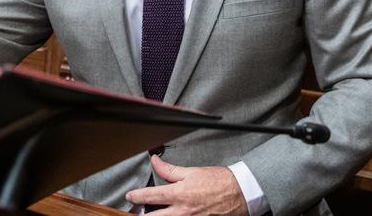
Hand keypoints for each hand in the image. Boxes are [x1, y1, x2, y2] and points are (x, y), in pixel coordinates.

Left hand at [125, 154, 248, 215]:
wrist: (240, 193)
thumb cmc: (219, 181)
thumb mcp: (192, 172)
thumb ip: (170, 170)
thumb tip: (155, 161)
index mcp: (178, 194)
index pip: (150, 197)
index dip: (136, 196)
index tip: (130, 196)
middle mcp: (181, 212)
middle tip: (135, 212)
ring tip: (151, 214)